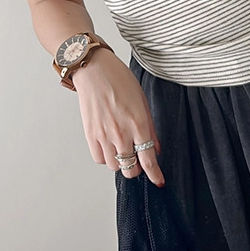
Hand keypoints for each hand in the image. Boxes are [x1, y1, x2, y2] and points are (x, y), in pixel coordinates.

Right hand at [73, 48, 164, 185]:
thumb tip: (156, 147)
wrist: (95, 70)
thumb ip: (150, 128)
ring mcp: (104, 135)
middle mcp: (121, 133)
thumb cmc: (119, 80)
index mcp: (138, 124)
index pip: (148, 160)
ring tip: (121, 149)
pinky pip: (99, 158)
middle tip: (137, 161)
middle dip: (137, 169)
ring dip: (120, 162)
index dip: (155, 174)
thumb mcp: (142, 101)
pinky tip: (109, 146)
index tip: (159, 181)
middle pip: (130, 169)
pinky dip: (105, 157)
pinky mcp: (90, 134)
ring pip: (114, 166)